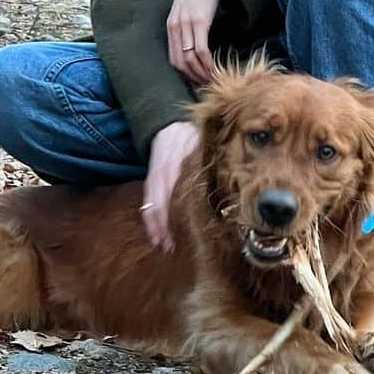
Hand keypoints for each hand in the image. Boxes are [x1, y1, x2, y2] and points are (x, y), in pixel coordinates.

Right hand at [141, 120, 198, 250]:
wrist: (168, 127)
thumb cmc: (191, 139)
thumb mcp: (200, 144)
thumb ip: (207, 162)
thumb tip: (227, 179)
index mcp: (177, 162)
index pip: (176, 190)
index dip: (178, 211)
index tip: (187, 230)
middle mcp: (163, 171)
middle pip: (161, 202)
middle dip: (165, 225)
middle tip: (172, 246)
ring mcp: (154, 177)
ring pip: (151, 205)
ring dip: (156, 227)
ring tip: (164, 245)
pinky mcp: (150, 182)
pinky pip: (147, 203)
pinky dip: (150, 220)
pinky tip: (156, 236)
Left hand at [167, 0, 220, 85]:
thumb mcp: (187, 9)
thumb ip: (187, 25)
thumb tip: (196, 43)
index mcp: (171, 26)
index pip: (174, 59)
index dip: (185, 75)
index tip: (197, 83)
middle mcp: (175, 27)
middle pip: (180, 63)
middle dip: (193, 79)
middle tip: (206, 87)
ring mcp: (186, 24)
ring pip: (190, 59)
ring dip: (202, 74)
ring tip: (212, 80)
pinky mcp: (199, 21)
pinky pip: (201, 49)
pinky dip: (207, 63)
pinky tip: (214, 68)